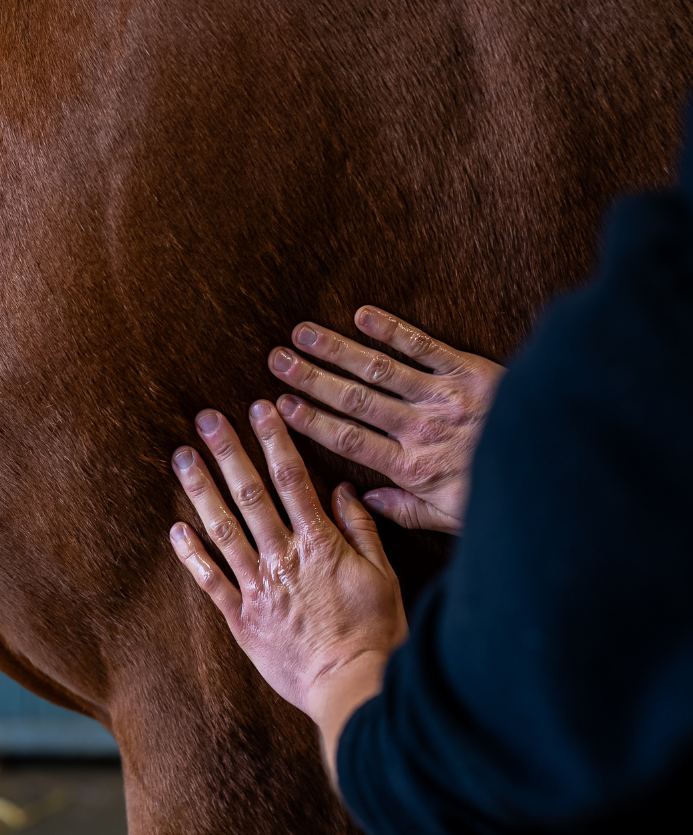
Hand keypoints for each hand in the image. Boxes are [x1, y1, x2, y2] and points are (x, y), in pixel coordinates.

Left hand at [169, 401, 407, 729]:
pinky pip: (211, 581)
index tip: (260, 409)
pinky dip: (191, 555)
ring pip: (223, 529)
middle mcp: (282, 558)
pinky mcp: (242, 619)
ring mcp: (258, 587)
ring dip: (201, 491)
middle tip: (207, 418)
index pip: (293, 479)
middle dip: (228, 452)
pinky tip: (175, 528)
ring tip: (182, 458)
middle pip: (250, 494)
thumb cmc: (374, 633)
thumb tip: (344, 490)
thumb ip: (361, 530)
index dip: (275, 441)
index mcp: (319, 543)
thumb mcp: (382, 575)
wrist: (350, 686)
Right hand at [268, 306, 505, 533]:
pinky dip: (393, 330)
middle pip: (354, 400)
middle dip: (311, 379)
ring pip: (380, 370)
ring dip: (337, 349)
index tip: (281, 406)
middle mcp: (421, 429)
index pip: (350, 440)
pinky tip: (362, 315)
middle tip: (277, 361)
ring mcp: (444, 397)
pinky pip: (424, 346)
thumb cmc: (501, 496)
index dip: (311, 422)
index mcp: (412, 467)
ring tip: (302, 334)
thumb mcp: (451, 519)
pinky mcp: (470, 371)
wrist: (559, 467)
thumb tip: (360, 500)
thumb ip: (404, 511)